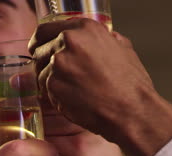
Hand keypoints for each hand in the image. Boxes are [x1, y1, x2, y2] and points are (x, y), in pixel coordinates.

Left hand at [29, 19, 171, 155]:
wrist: (132, 110)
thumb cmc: (131, 85)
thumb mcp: (123, 49)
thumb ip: (105, 40)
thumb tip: (102, 39)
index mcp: (85, 29)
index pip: (46, 29)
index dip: (40, 41)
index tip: (39, 49)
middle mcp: (69, 41)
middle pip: (39, 51)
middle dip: (45, 64)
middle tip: (58, 78)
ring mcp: (59, 63)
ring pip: (41, 73)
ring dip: (53, 83)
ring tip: (76, 93)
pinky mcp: (54, 85)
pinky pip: (47, 91)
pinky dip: (57, 98)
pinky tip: (76, 101)